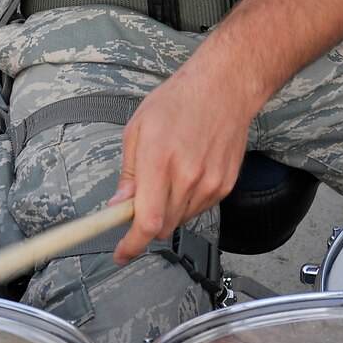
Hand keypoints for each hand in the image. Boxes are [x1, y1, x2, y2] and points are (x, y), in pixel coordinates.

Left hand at [109, 67, 257, 264]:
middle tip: (141, 198)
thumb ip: (128, 174)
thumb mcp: (138, 130)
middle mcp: (188, 175)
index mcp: (160, 160)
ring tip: (169, 173)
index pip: (146, 221)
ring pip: (180, 219)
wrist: (224, 88)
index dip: (132, 245)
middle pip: (162, 226)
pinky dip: (187, 201)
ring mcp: (210, 182)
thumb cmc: (177, 102)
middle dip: (146, 221)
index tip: (122, 254)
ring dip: (168, 210)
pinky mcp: (225, 185)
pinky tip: (188, 173)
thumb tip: (118, 205)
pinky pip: (199, 209)